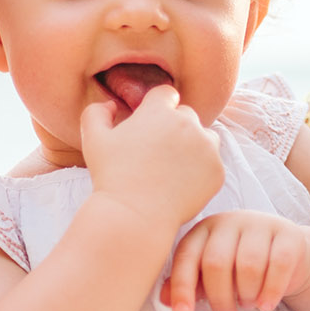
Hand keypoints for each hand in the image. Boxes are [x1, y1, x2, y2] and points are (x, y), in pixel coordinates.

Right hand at [82, 85, 223, 232]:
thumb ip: (96, 112)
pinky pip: (213, 163)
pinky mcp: (217, 171)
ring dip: (193, 146)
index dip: (158, 107)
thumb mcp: (92, 140)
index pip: (166, 94)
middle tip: (158, 153)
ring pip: (205, 137)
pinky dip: (202, 171)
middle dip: (174, 128)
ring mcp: (206, 147)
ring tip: (172, 168)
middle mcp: (187, 123)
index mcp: (159, 111)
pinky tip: (181, 184)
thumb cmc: (111, 177)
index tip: (151, 126)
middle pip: (186, 115)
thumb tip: (112, 105)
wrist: (135, 215)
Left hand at [164, 211, 309, 310]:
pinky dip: (271, 291)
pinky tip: (266, 304)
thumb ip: (189, 283)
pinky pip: (279, 265)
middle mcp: (230, 221)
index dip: (182, 287)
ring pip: (248, 264)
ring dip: (246, 294)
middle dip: (219, 296)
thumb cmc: (240, 266)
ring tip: (247, 304)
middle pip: (217, 262)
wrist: (286, 254)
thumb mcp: (211, 274)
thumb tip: (165, 301)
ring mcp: (260, 223)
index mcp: (204, 229)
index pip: (187, 256)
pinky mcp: (288, 233)